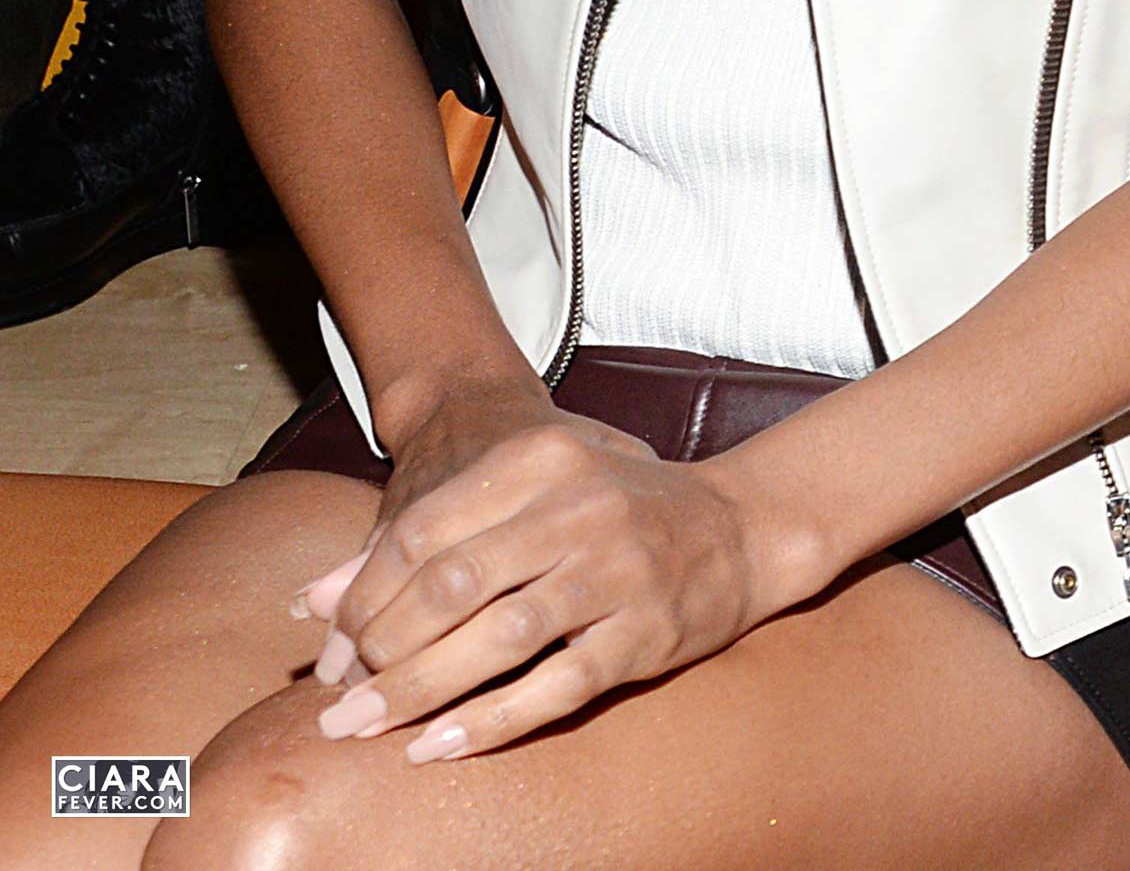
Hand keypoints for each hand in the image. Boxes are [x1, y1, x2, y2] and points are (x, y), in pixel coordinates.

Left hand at [290, 387, 794, 763]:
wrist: (737, 525)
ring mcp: (615, 570)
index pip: (423, 531)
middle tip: (338, 704)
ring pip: (497, 638)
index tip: (333, 645)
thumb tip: (313, 600)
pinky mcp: (645, 632)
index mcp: (539, 460)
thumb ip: (425, 536)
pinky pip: (555, 687)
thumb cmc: (610, 510)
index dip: (364, 595)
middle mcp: (576, 507)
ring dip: (420, 692)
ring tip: (367, 730)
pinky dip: (490, 722)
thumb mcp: (525, 496)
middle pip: (452, 585)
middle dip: (381, 652)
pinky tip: (440, 747)